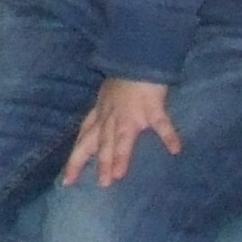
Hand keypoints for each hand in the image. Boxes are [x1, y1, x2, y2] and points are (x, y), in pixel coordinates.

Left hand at [63, 77, 183, 187]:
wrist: (136, 57)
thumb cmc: (121, 82)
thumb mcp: (102, 101)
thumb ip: (98, 120)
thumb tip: (91, 139)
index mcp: (100, 117)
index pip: (84, 141)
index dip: (75, 160)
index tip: (66, 181)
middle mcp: (111, 117)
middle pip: (104, 143)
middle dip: (101, 163)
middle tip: (102, 184)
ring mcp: (131, 112)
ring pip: (124, 136)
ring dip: (121, 154)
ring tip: (120, 175)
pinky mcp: (152, 106)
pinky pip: (162, 122)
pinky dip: (168, 135)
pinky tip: (175, 149)